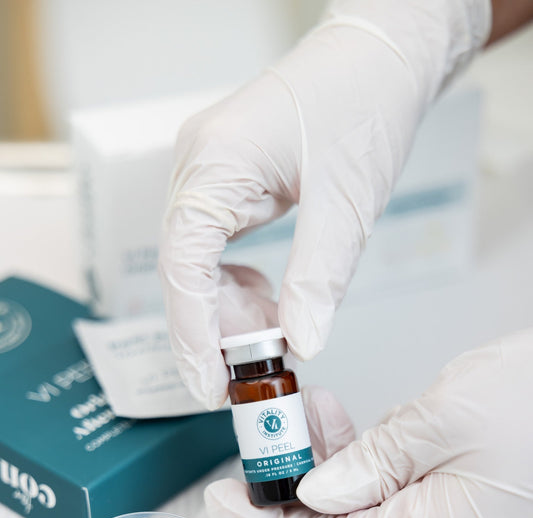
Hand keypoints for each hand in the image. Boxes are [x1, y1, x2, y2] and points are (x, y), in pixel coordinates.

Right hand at [159, 0, 490, 408]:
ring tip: (281, 329)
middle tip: (254, 370)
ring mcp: (206, 175)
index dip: (192, 334)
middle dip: (217, 329)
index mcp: (215, 163)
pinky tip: (273, 298)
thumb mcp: (346, 204)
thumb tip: (302, 341)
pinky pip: (215, 251)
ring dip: (233, 310)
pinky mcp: (224, 184)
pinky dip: (239, 286)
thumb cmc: (364, 104)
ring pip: (197, 267)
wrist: (378, 57)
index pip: (183, 265)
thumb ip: (318, 279)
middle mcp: (197, 168)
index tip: (209, 385)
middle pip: (184, 271)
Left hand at [205, 330, 532, 517]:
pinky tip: (334, 414)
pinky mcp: (446, 475)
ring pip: (359, 494)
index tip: (223, 503)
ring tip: (299, 411)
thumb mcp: (439, 424)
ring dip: (322, 456)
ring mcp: (443, 502)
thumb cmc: (530, 398)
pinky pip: (384, 473)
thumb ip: (372, 463)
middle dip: (292, 485)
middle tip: (256, 444)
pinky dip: (355, 447)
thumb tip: (315, 494)